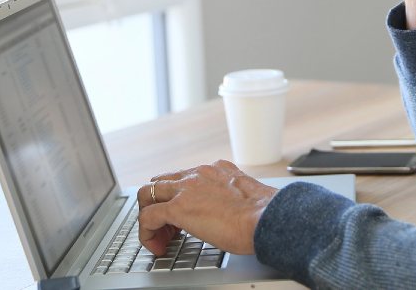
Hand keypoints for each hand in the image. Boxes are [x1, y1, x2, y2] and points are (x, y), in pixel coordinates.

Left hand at [137, 160, 276, 255]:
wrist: (267, 217)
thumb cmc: (264, 214)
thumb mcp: (246, 198)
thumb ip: (232, 200)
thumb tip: (233, 215)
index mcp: (218, 170)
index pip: (185, 177)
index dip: (178, 197)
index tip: (183, 217)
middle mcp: (200, 173)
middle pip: (161, 182)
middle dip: (158, 204)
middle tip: (167, 227)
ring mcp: (187, 188)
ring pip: (148, 194)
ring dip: (149, 216)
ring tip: (160, 238)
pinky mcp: (178, 207)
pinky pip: (148, 216)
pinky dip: (147, 232)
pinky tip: (157, 245)